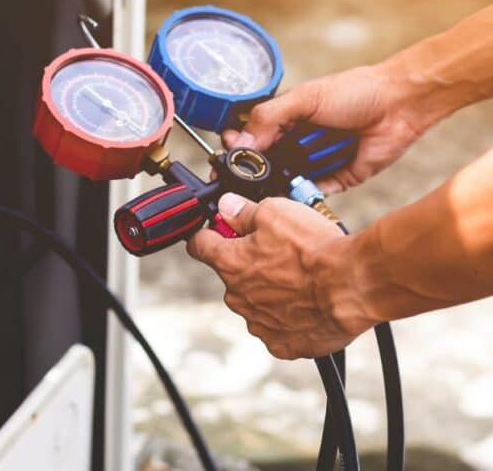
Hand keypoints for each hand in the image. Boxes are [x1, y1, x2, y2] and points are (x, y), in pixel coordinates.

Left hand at [187, 193, 375, 358]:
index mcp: (229, 263)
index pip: (199, 246)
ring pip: (256, 303)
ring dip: (271, 292)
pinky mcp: (283, 345)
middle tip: (280, 253)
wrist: (353, 285)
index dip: (209, 234)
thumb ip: (243, 211)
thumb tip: (226, 206)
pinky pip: (278, 329)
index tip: (219, 231)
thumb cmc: (315, 249)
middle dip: (250, 264)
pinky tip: (309, 305)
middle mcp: (237, 297)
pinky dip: (289, 318)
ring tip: (302, 280)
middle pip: (232, 275)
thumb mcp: (275, 212)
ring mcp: (259, 324)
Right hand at [222, 64, 425, 192]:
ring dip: (277, 185)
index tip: (225, 156)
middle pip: (265, 163)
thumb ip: (269, 117)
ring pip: (285, 181)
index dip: (237, 147)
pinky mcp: (336, 178)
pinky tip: (294, 194)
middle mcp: (297, 141)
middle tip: (241, 178)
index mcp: (285, 119)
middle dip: (253, 172)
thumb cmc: (355, 91)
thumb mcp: (304, 98)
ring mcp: (315, 161)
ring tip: (268, 186)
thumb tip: (239, 142)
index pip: (250, 136)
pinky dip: (303, 195)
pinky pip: (312, 192)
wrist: (400, 104)